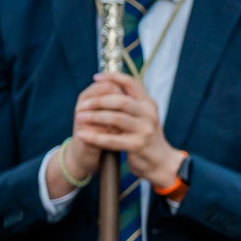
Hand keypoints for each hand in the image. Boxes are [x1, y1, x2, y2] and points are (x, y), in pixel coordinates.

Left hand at [76, 72, 179, 187]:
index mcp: (149, 104)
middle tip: (82, 105)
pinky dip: (95, 137)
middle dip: (98, 101)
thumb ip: (131, 103)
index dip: (113, 77)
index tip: (96, 78)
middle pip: (121, 100)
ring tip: (80, 118)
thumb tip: (109, 85)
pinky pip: (112, 140)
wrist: (160, 162)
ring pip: (115, 118)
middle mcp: (149, 114)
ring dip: (94, 117)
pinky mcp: (138, 145)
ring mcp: (145, 130)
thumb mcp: (144, 116)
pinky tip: (83, 135)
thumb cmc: (146, 137)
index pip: (132, 84)